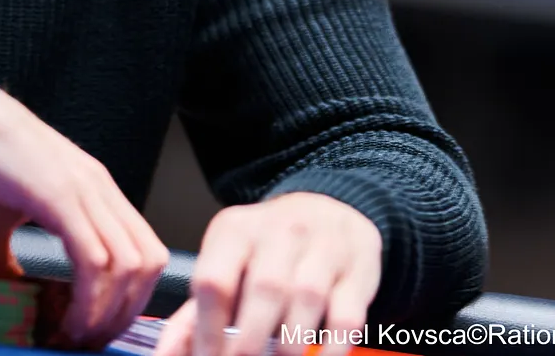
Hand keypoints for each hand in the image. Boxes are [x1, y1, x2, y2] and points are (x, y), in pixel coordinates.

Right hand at [0, 85, 167, 348]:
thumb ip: (10, 265)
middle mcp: (98, 186)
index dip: (129, 298)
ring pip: (129, 266)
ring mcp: (82, 188)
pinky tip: (65, 320)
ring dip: (105, 313)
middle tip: (88, 341)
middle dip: (125, 313)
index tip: (93, 329)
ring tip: (73, 337)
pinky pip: (94, 260)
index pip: (142, 251)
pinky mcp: (58, 194)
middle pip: (149, 262)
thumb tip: (13, 305)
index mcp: (91, 188)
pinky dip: (88, 301)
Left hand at [154, 194, 380, 355]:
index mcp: (234, 230)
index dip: (208, 332)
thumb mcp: (226, 266)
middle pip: (262, 289)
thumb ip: (195, 315)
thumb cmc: (266, 252)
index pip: (215, 280)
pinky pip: (346, 315)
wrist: (329, 212)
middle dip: (249, 344)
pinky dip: (331, 348)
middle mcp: (279, 231)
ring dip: (288, 346)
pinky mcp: (358, 269)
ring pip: (305, 298)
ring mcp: (323, 246)